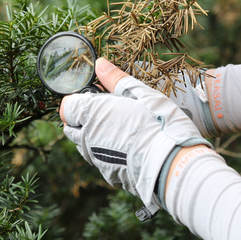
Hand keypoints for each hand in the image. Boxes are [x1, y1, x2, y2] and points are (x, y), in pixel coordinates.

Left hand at [59, 58, 211, 211]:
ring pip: (83, 146)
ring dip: (92, 136)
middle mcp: (87, 138)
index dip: (78, 101)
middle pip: (71, 127)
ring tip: (119, 130)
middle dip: (82, 119)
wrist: (173, 165)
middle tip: (107, 112)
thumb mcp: (141, 94)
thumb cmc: (160, 123)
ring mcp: (97, 160)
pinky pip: (99, 161)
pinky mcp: (109, 176)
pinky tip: (127, 148)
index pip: (66, 107)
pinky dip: (106, 153)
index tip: (96, 98)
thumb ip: (116, 79)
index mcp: (91, 114)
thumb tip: (99, 64)